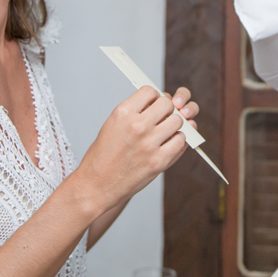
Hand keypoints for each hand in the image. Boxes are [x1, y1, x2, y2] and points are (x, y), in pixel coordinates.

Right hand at [76, 86, 194, 212]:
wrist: (96, 185)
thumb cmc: (102, 156)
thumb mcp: (112, 125)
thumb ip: (135, 112)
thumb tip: (157, 102)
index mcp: (123, 113)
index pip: (150, 91)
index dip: (153, 97)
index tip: (153, 104)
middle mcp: (137, 125)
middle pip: (166, 104)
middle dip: (166, 109)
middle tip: (161, 118)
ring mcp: (149, 143)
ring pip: (177, 121)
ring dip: (173, 125)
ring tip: (164, 132)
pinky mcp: (159, 161)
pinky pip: (180, 141)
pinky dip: (177, 141)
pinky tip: (168, 144)